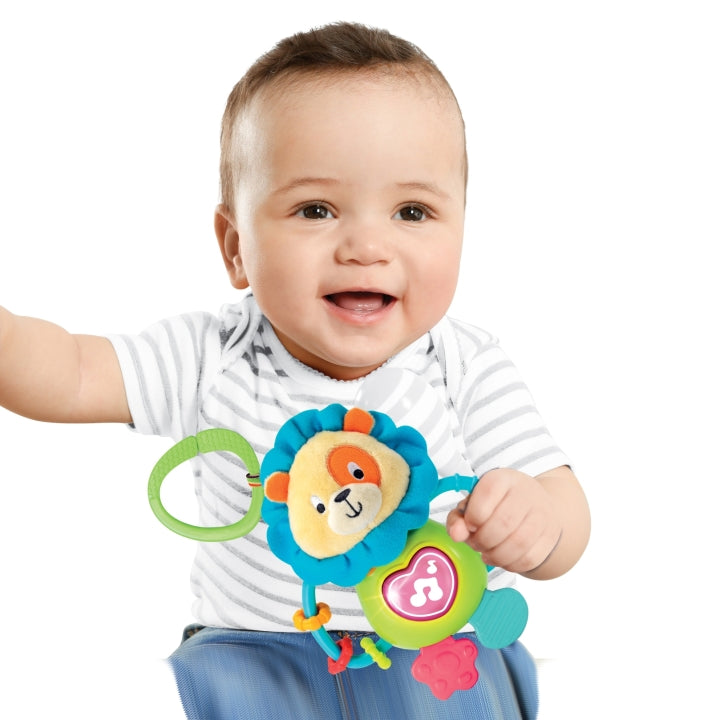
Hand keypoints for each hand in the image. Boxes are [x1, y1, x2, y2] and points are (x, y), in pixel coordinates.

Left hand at [446, 468, 562, 574]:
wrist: (535, 505)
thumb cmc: (496, 505)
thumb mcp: (474, 503)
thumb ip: (458, 517)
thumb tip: (456, 534)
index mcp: (502, 478)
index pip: (487, 493)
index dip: (473, 516)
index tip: (470, 524)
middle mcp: (526, 492)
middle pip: (503, 523)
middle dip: (482, 540)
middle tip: (476, 543)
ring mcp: (542, 514)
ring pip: (518, 544)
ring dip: (496, 555)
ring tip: (487, 553)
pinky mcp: (550, 536)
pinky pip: (530, 558)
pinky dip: (511, 565)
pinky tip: (502, 558)